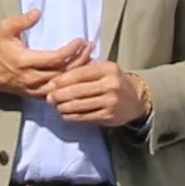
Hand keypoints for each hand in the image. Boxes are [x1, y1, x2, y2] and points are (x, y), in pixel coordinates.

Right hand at [0, 3, 86, 99]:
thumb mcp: (5, 30)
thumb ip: (21, 21)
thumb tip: (38, 12)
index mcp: (24, 62)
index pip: (55, 59)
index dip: (71, 50)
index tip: (81, 40)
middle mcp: (32, 78)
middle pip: (63, 73)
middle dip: (80, 60)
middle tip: (91, 47)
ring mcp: (35, 89)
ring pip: (63, 85)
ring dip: (79, 73)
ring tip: (91, 58)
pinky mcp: (37, 96)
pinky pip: (59, 92)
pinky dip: (71, 84)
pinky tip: (81, 74)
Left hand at [35, 53, 149, 134]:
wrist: (136, 100)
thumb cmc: (113, 82)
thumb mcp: (104, 70)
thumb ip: (84, 70)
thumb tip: (57, 77)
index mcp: (108, 69)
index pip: (80, 74)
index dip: (62, 79)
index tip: (50, 84)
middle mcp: (111, 84)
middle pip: (78, 90)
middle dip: (60, 95)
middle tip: (48, 98)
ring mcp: (111, 101)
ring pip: (80, 105)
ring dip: (63, 107)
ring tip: (55, 106)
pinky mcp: (109, 116)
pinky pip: (85, 117)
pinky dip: (72, 116)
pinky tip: (65, 115)